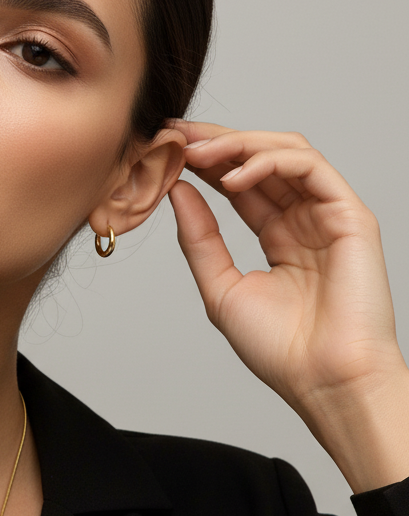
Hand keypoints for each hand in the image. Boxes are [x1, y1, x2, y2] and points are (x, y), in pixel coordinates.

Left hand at [167, 120, 408, 491]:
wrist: (321, 380)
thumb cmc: (279, 348)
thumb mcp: (221, 286)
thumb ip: (200, 237)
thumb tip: (178, 191)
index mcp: (277, 235)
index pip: (239, 182)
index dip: (204, 161)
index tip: (167, 147)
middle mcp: (303, 219)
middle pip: (259, 160)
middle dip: (216, 142)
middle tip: (177, 135)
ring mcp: (327, 215)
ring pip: (286, 153)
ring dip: (238, 145)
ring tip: (198, 153)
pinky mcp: (349, 216)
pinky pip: (310, 168)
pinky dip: (269, 162)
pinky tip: (232, 177)